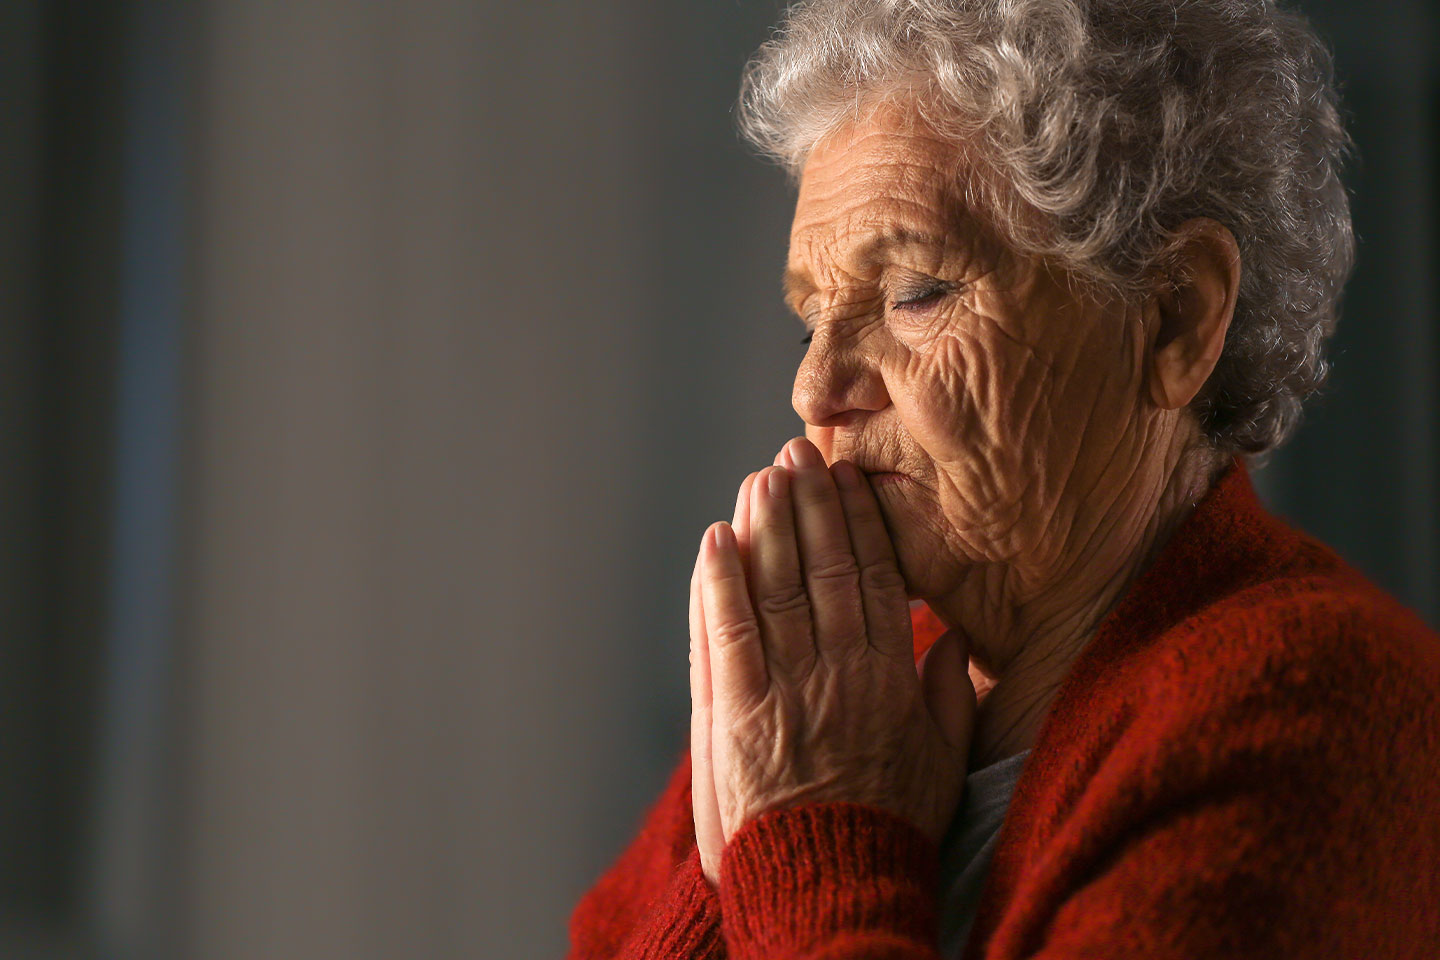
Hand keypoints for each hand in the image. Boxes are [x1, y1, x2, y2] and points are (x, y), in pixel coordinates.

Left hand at [689, 437, 975, 886]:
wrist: (835, 878)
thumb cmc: (892, 822)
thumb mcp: (945, 760)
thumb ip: (950, 696)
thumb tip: (953, 645)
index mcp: (891, 672)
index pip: (874, 577)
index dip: (857, 522)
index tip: (847, 482)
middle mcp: (839, 666)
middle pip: (822, 567)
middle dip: (808, 505)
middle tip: (796, 455)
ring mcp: (787, 685)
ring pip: (775, 587)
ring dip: (764, 526)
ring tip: (758, 478)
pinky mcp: (738, 711)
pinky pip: (727, 633)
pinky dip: (718, 584)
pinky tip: (713, 541)